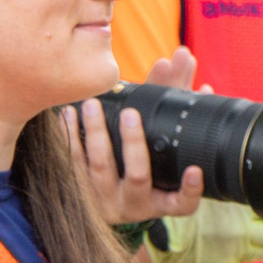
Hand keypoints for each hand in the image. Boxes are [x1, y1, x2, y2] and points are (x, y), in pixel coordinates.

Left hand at [69, 45, 205, 225]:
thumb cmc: (147, 162)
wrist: (109, 200)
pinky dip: (71, 136)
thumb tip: (183, 59)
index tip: (195, 169)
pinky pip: (73, 163)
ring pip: (100, 169)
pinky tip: (67, 114)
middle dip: (134, 144)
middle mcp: (136, 204)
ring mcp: (105, 200)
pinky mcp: (79, 192)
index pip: (183, 201)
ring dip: (96, 133)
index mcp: (163, 200)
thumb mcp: (164, 139)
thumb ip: (176, 99)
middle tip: (130, 114)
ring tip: (91, 105)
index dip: (190, 188)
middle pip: (138, 176)